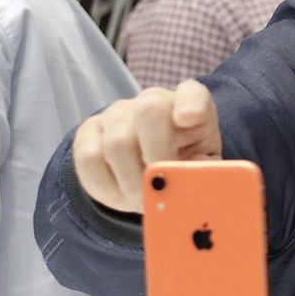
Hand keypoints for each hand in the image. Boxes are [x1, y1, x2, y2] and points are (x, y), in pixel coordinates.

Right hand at [72, 80, 222, 212]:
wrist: (148, 164)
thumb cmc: (184, 159)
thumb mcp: (204, 164)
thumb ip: (206, 167)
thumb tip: (196, 171)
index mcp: (189, 104)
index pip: (192, 92)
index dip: (191, 103)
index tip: (190, 118)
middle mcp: (151, 101)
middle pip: (149, 112)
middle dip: (157, 156)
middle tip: (163, 188)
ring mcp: (117, 114)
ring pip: (117, 142)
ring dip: (132, 181)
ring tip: (144, 203)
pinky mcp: (88, 133)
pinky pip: (89, 159)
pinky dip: (107, 186)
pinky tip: (123, 198)